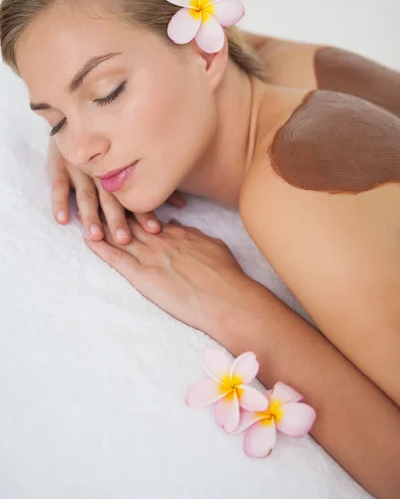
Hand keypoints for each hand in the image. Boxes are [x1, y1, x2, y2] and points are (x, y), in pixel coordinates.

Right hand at [47, 138, 185, 244]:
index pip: (134, 196)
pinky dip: (59, 201)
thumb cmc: (112, 142)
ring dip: (90, 216)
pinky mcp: (58, 161)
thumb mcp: (132, 158)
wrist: (77, 112)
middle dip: (117, 220)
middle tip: (125, 240)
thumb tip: (182, 205)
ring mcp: (78, 166)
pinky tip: (63, 219)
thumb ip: (154, 182)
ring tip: (95, 236)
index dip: (143, 213)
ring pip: (85, 195)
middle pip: (110, 199)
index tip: (155, 229)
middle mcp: (101, 170)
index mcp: (119, 171)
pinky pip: (57, 182)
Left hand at [82, 216, 251, 336]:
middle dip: (111, 211)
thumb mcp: (212, 245)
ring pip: (119, 236)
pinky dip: (100, 248)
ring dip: (100, 225)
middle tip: (93, 199)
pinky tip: (87, 240)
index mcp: (177, 233)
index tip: (120, 202)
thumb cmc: (226, 275)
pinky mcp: (143, 276)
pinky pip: (116, 259)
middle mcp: (160, 240)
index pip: (148, 217)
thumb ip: (191, 234)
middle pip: (130, 221)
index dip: (132, 210)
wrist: (227, 299)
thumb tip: (176, 225)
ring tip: (83, 215)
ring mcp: (151, 256)